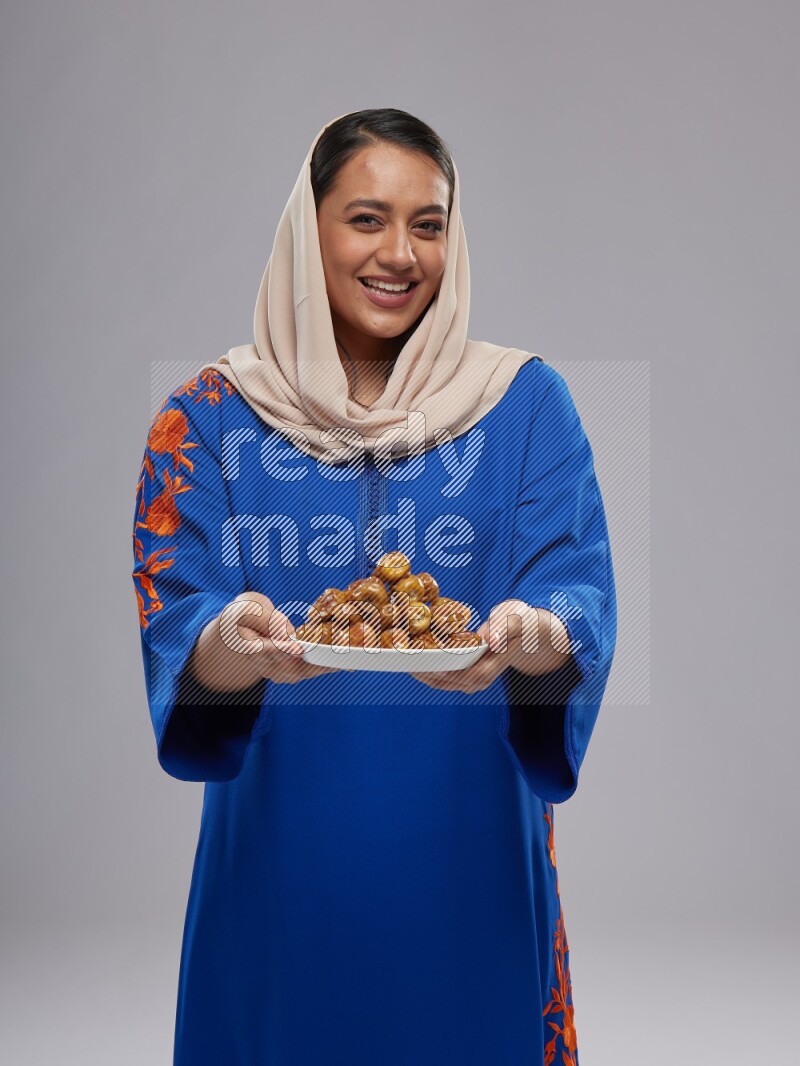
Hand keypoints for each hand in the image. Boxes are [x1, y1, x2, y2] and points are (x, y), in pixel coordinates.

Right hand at [190, 591, 339, 691]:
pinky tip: (346, 664)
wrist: (241, 632)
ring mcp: (275, 672)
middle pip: (289, 666)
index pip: (265, 650)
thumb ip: (267, 619)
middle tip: (336, 656)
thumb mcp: (250, 607)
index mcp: (248, 645)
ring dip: (325, 667)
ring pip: (302, 672)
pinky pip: (309, 671)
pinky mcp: (288, 673)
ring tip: (348, 662)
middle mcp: (262, 664)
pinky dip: (326, 668)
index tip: (298, 649)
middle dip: (315, 662)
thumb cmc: (246, 614)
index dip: (282, 650)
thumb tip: (288, 636)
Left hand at [408, 599, 565, 692]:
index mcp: (493, 666)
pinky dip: (426, 669)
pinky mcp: (465, 675)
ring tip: (401, 659)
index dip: (442, 670)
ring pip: (441, 682)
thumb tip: (491, 640)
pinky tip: (412, 658)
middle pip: (446, 682)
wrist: (528, 632)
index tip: (422, 662)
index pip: (464, 674)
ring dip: (421, 673)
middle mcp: (481, 679)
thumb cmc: (522, 621)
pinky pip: (441, 676)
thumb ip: (505, 627)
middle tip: (401, 659)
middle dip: (423, 672)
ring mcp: (472, 680)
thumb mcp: (518, 618)